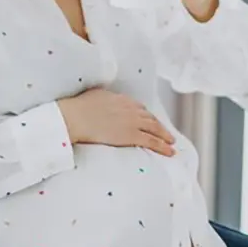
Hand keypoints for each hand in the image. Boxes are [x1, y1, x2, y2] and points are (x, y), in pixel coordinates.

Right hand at [57, 89, 176, 156]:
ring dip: (165, 136)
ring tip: (171, 142)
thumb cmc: (79, 107)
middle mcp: (131, 109)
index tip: (150, 120)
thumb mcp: (95, 95)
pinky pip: (151, 142)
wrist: (76, 117)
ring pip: (155, 129)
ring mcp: (133, 122)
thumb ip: (104, 98)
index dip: (146, 115)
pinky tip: (169, 151)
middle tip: (166, 133)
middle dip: (159, 126)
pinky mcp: (132, 136)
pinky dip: (162, 147)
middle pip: (150, 118)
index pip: (139, 108)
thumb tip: (103, 99)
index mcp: (122, 99)